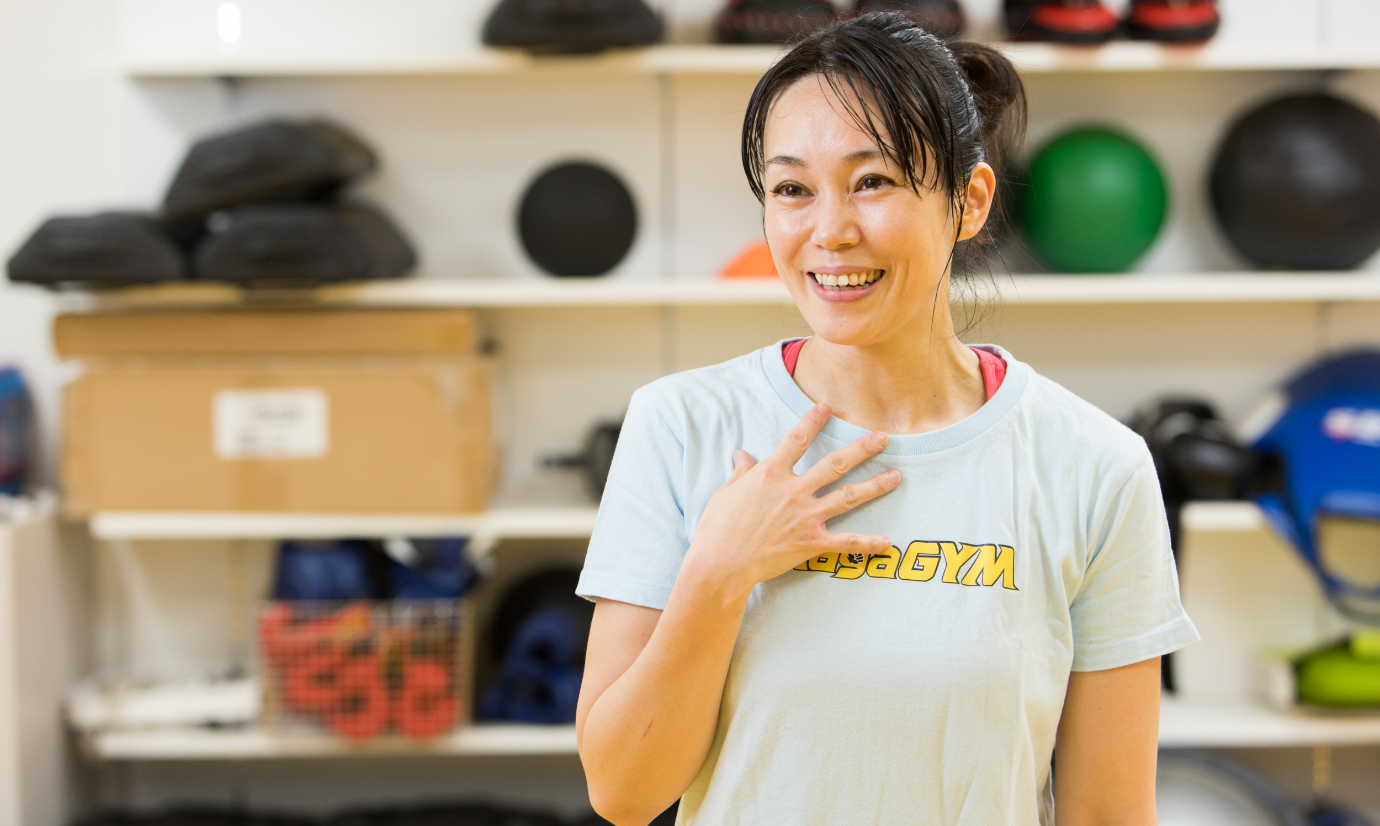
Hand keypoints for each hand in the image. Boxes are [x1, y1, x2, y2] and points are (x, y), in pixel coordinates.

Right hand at [683, 403, 899, 599]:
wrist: (721, 564)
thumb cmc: (717, 528)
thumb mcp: (725, 492)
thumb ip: (740, 472)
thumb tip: (742, 455)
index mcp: (770, 474)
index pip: (796, 439)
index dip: (813, 421)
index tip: (827, 408)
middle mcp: (793, 491)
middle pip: (835, 464)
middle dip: (862, 449)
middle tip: (883, 438)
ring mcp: (805, 517)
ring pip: (848, 497)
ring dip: (874, 486)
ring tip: (896, 477)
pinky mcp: (811, 542)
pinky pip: (846, 542)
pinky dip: (868, 543)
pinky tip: (888, 541)